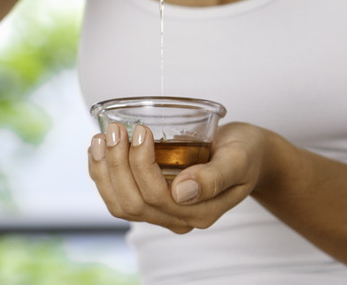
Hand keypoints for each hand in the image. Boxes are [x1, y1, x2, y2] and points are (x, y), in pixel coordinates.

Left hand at [88, 122, 270, 232]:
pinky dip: (103, 174)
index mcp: (200, 212)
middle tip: (116, 128)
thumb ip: (215, 176)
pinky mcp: (152, 200)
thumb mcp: (239, 159)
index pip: (157, 196)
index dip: (140, 164)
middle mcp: (179, 218)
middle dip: (117, 164)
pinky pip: (119, 196)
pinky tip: (98, 149)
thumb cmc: (246, 151)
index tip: (140, 129)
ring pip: (120, 204)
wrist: (249, 153)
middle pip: (133, 202)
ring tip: (102, 137)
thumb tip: (181, 192)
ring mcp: (163, 212)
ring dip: (104, 171)